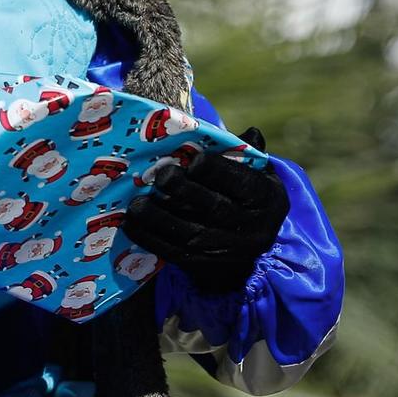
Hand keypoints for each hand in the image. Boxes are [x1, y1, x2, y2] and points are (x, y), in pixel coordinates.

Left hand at [125, 127, 288, 294]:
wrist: (248, 247)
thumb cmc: (246, 194)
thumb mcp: (257, 173)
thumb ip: (246, 151)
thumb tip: (249, 132)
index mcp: (266, 198)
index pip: (241, 182)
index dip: (216, 171)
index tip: (193, 159)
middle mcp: (251, 228)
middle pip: (213, 208)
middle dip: (183, 190)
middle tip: (160, 175)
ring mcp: (226, 250)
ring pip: (190, 233)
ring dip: (158, 217)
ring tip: (137, 202)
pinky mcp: (203, 264)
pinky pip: (174, 253)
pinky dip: (150, 238)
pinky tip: (132, 222)